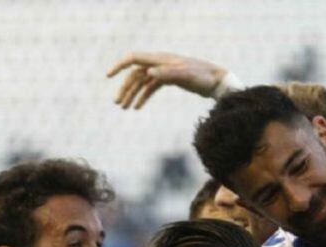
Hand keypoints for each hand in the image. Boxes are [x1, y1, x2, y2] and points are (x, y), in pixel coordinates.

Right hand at [106, 51, 227, 109]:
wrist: (217, 81)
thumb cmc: (203, 76)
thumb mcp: (186, 75)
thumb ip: (167, 73)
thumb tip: (149, 72)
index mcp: (161, 59)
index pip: (134, 59)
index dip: (119, 66)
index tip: (108, 76)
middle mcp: (159, 63)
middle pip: (135, 74)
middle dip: (125, 88)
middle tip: (117, 104)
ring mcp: (163, 71)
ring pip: (142, 82)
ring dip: (132, 94)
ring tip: (124, 108)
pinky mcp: (169, 80)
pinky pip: (151, 88)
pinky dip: (143, 97)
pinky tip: (137, 107)